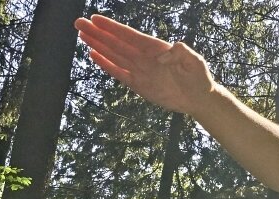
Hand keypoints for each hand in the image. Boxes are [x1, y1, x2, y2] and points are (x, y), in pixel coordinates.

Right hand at [74, 14, 214, 115]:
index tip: (95, 19)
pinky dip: (106, 64)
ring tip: (82, 35)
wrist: (198, 99)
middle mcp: (144, 57)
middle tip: (78, 23)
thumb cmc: (199, 78)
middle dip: (97, 33)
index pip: (129, 35)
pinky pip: (118, 72)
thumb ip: (183, 54)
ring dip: (97, 45)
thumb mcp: (196, 63)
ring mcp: (139, 70)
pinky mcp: (138, 84)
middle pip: (116, 43)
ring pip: (113, 55)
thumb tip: (165, 54)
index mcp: (155, 48)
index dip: (111, 28)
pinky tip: (93, 55)